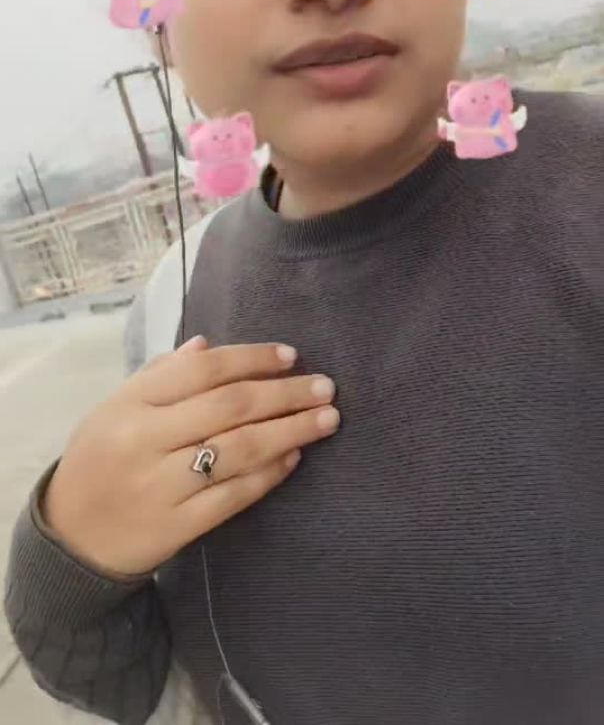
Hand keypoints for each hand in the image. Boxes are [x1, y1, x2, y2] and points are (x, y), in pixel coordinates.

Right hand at [43, 339, 338, 576]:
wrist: (70, 539)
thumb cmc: (100, 460)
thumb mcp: (115, 408)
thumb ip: (160, 375)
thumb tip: (209, 345)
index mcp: (129, 404)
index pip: (201, 370)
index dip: (251, 358)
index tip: (290, 355)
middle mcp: (145, 440)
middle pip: (229, 407)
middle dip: (285, 394)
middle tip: (326, 386)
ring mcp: (161, 486)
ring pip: (238, 450)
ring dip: (290, 431)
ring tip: (326, 419)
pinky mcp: (176, 527)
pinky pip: (233, 495)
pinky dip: (269, 474)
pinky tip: (294, 458)